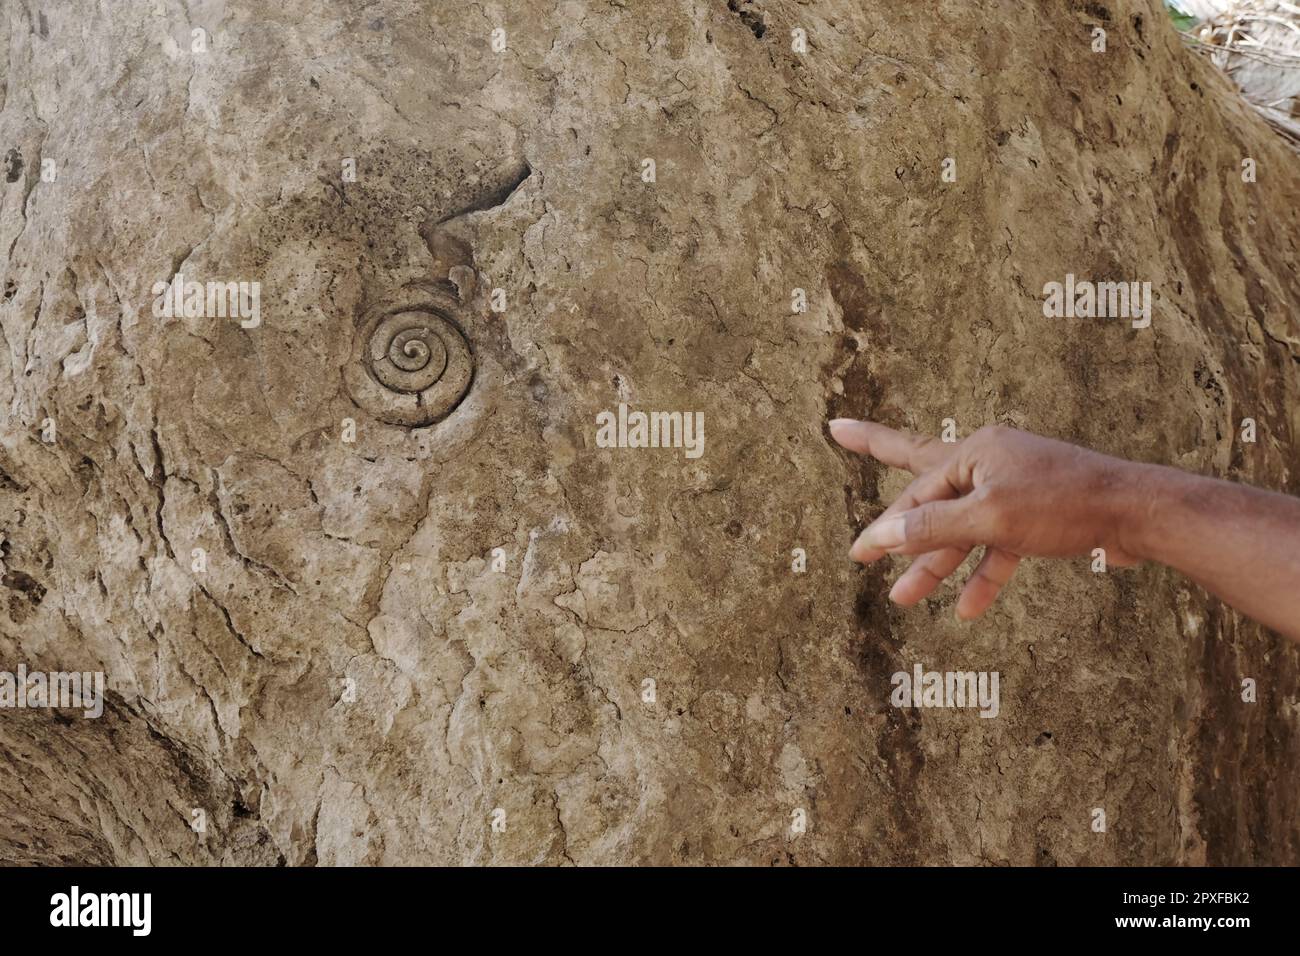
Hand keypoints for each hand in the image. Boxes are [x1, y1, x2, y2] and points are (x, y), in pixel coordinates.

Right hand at [829, 420, 1145, 619]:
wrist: (1139, 514)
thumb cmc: (1066, 505)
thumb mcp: (991, 517)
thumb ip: (933, 526)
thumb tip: (883, 533)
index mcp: (977, 451)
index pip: (916, 490)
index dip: (885, 525)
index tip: (857, 552)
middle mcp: (991, 464)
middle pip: (929, 501)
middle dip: (897, 534)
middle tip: (858, 554)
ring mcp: (1014, 491)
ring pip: (962, 532)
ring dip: (936, 566)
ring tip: (905, 599)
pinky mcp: (1036, 518)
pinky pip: (997, 547)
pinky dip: (983, 575)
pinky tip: (966, 607)